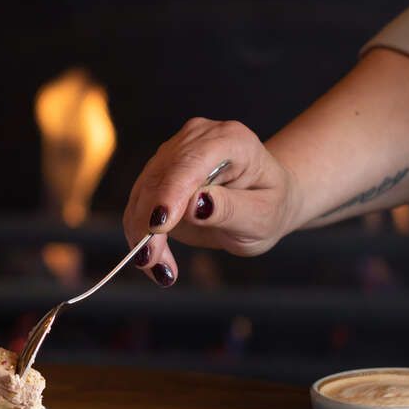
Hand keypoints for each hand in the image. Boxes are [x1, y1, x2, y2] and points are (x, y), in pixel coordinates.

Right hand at [122, 118, 298, 282]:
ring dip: (141, 234)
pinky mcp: (159, 172)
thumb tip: (194, 204)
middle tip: (152, 264)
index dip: (171, 193)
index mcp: (231, 140)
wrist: (262, 201)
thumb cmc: (269, 206)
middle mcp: (197, 139)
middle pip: (160, 179)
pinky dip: (140, 233)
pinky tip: (155, 260)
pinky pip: (139, 203)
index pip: (191, 163)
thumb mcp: (262, 216)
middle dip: (149, 224)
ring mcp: (174, 152)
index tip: (157, 226)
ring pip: (143, 193)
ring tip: (159, 269)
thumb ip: (229, 209)